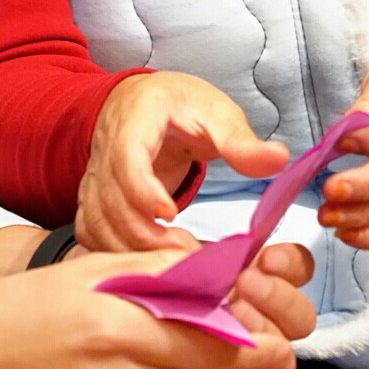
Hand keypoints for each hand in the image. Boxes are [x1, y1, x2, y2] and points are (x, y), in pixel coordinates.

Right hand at [77, 72, 286, 251]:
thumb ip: (242, 141)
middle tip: (186, 254)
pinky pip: (91, 233)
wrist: (142, 103)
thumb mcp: (215, 112)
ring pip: (96, 223)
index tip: (171, 214)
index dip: (143, 190)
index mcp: (134, 121)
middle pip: (110, 201)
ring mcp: (95, 179)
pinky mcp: (95, 201)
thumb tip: (277, 158)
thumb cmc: (176, 105)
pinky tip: (145, 265)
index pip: (126, 159)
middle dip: (145, 235)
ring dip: (130, 250)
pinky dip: (113, 254)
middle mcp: (105, 151)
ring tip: (172, 264)